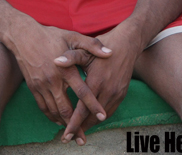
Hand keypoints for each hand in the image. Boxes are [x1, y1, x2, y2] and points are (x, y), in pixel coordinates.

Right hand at [7, 24, 111, 129]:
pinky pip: (43, 107)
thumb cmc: (51, 35)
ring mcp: (42, 85)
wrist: (23, 36)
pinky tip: (58, 121)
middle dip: (76, 125)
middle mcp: (53, 80)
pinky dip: (51, 117)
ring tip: (73, 133)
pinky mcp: (33, 88)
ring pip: (54, 111)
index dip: (93, 105)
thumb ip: (93, 45)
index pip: (82, 91)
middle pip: (66, 108)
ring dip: (63, 124)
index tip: (102, 117)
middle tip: (84, 138)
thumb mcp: (72, 36)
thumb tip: (110, 54)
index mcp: (66, 68)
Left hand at [60, 28, 139, 144]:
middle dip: (80, 128)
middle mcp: (108, 90)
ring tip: (77, 130)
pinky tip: (90, 120)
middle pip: (92, 117)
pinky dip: (99, 118)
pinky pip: (110, 111)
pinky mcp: (122, 94)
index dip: (73, 123)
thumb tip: (55, 61)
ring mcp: (116, 93)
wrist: (126, 44)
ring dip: (90, 124)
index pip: (83, 109)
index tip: (65, 135)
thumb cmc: (101, 46)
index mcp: (96, 81)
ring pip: (101, 117)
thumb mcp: (84, 50)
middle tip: (68, 137)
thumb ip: (70, 57)